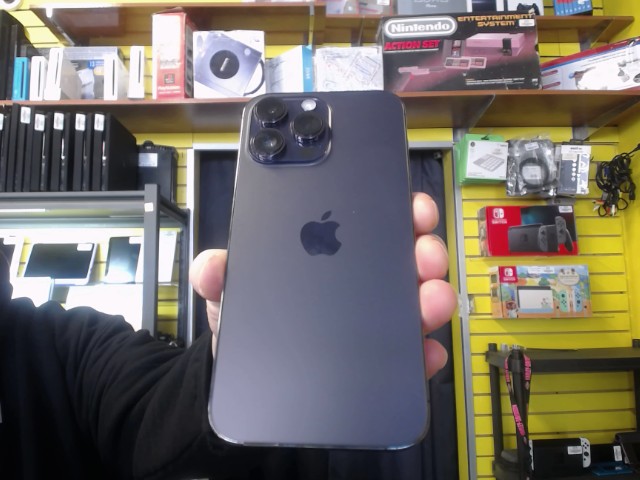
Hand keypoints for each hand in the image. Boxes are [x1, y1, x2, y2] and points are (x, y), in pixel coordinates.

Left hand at [190, 192, 456, 377]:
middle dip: (424, 250)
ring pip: (417, 303)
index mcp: (333, 254)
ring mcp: (379, 321)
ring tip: (428, 300)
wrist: (253, 375)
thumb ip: (220, 274)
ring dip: (431, 297)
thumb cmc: (253, 319)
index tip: (411, 205)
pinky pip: (410, 356)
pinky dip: (422, 355)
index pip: (373, 222)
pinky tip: (423, 354)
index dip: (397, 208)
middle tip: (422, 254)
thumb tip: (211, 265)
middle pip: (406, 259)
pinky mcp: (385, 360)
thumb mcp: (233, 291)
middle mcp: (365, 282)